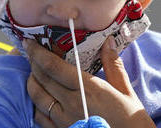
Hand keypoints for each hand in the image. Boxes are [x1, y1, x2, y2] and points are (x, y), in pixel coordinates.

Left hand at [24, 37, 155, 127]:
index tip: (29, 43)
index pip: (53, 67)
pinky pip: (39, 116)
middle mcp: (72, 104)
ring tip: (34, 73)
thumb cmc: (131, 121)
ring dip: (32, 81)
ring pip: (36, 97)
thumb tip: (108, 41)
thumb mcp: (126, 92)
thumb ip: (113, 65)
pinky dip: (36, 103)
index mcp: (88, 90)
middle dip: (32, 63)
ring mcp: (64, 121)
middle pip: (41, 79)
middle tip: (30, 53)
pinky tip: (42, 97)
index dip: (38, 53)